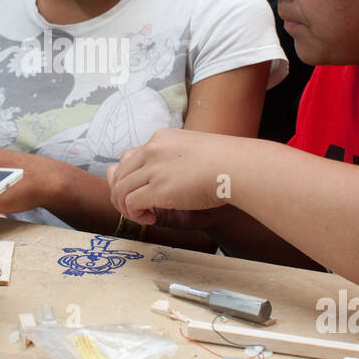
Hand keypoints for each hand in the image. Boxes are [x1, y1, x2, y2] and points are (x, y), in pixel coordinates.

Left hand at [107, 128, 230, 225]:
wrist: (238, 168)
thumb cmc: (227, 165)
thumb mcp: (196, 155)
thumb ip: (177, 162)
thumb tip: (168, 181)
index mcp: (161, 139)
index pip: (129, 157)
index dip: (129, 178)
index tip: (140, 192)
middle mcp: (153, 149)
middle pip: (119, 173)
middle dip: (122, 195)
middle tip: (137, 209)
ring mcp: (153, 168)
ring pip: (120, 189)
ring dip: (127, 207)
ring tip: (144, 216)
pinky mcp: (157, 188)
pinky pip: (130, 203)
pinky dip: (136, 215)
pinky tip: (151, 219)